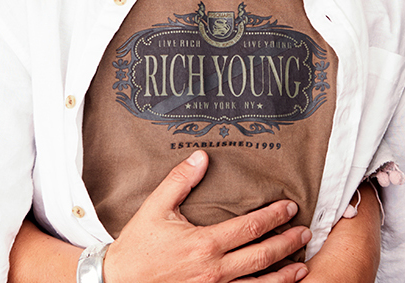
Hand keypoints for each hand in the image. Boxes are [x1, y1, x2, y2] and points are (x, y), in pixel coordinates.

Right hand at [104, 150, 309, 282]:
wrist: (121, 282)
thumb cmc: (139, 245)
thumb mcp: (156, 207)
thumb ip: (180, 181)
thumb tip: (202, 156)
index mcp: (205, 244)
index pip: (250, 227)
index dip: (273, 217)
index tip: (289, 207)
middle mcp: (215, 270)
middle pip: (262, 256)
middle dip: (287, 243)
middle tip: (305, 232)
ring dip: (284, 275)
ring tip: (302, 265)